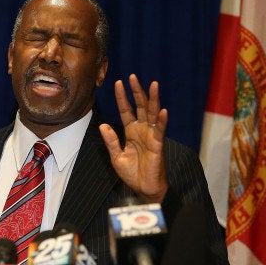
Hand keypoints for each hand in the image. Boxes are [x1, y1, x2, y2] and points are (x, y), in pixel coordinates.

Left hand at [99, 74, 167, 202]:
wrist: (143, 188)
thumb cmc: (132, 173)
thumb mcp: (116, 156)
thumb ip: (111, 141)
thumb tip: (103, 125)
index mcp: (131, 132)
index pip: (126, 110)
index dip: (122, 97)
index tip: (118, 83)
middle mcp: (142, 130)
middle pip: (140, 107)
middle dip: (136, 92)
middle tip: (132, 76)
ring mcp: (151, 136)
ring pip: (152, 114)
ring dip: (153, 99)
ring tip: (153, 84)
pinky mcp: (158, 145)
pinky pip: (160, 131)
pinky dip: (161, 121)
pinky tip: (163, 111)